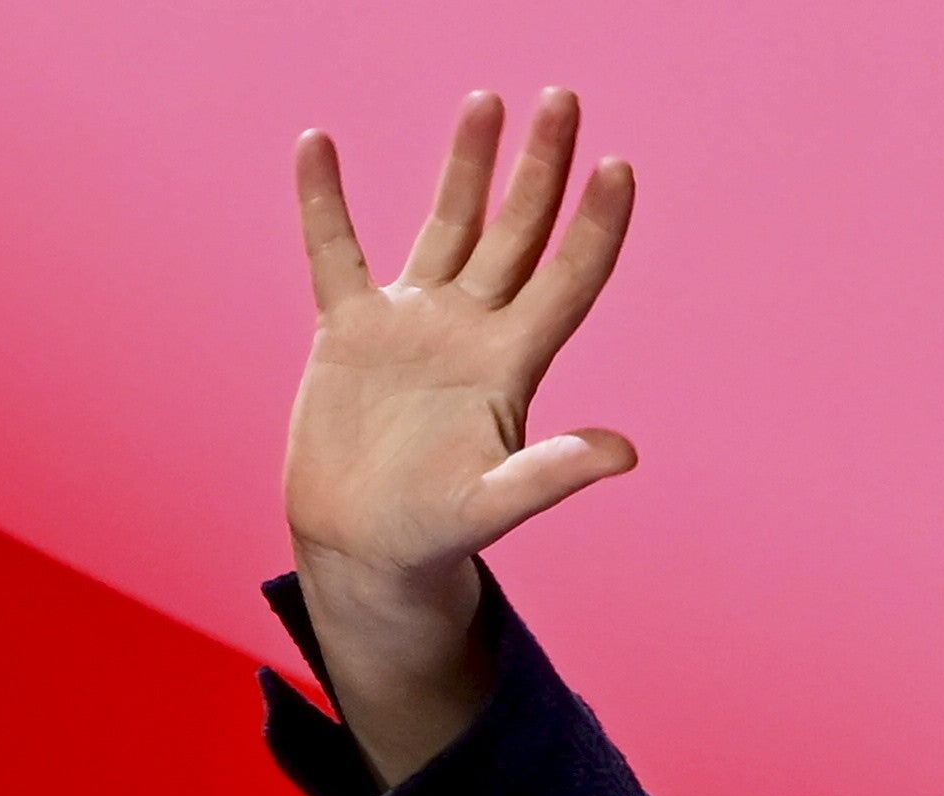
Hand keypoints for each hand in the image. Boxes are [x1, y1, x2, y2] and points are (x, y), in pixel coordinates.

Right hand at [282, 88, 636, 779]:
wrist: (365, 548)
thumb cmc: (435, 535)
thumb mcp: (495, 506)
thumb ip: (551, 474)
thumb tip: (624, 453)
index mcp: (513, 366)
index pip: (566, 279)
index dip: (594, 225)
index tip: (617, 165)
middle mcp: (471, 331)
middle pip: (516, 233)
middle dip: (542, 167)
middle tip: (564, 98)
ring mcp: (412, 324)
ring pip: (447, 226)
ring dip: (466, 165)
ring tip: (486, 101)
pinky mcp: (350, 330)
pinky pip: (335, 252)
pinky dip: (325, 201)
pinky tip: (319, 144)